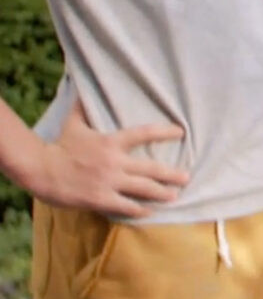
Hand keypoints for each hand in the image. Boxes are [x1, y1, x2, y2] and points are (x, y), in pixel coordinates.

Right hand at [30, 98, 188, 217]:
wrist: (39, 169)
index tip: (180, 132)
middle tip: (187, 177)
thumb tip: (82, 86)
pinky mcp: (100, 198)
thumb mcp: (72, 123)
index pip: (144, 133)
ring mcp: (109, 182)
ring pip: (143, 189)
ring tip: (175, 196)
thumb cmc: (58, 146)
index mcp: (111, 142)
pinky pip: (125, 206)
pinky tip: (149, 212)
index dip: (164, 132)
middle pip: (151, 169)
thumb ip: (83, 107)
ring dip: (161, 193)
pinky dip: (139, 210)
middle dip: (171, 174)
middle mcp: (115, 162)